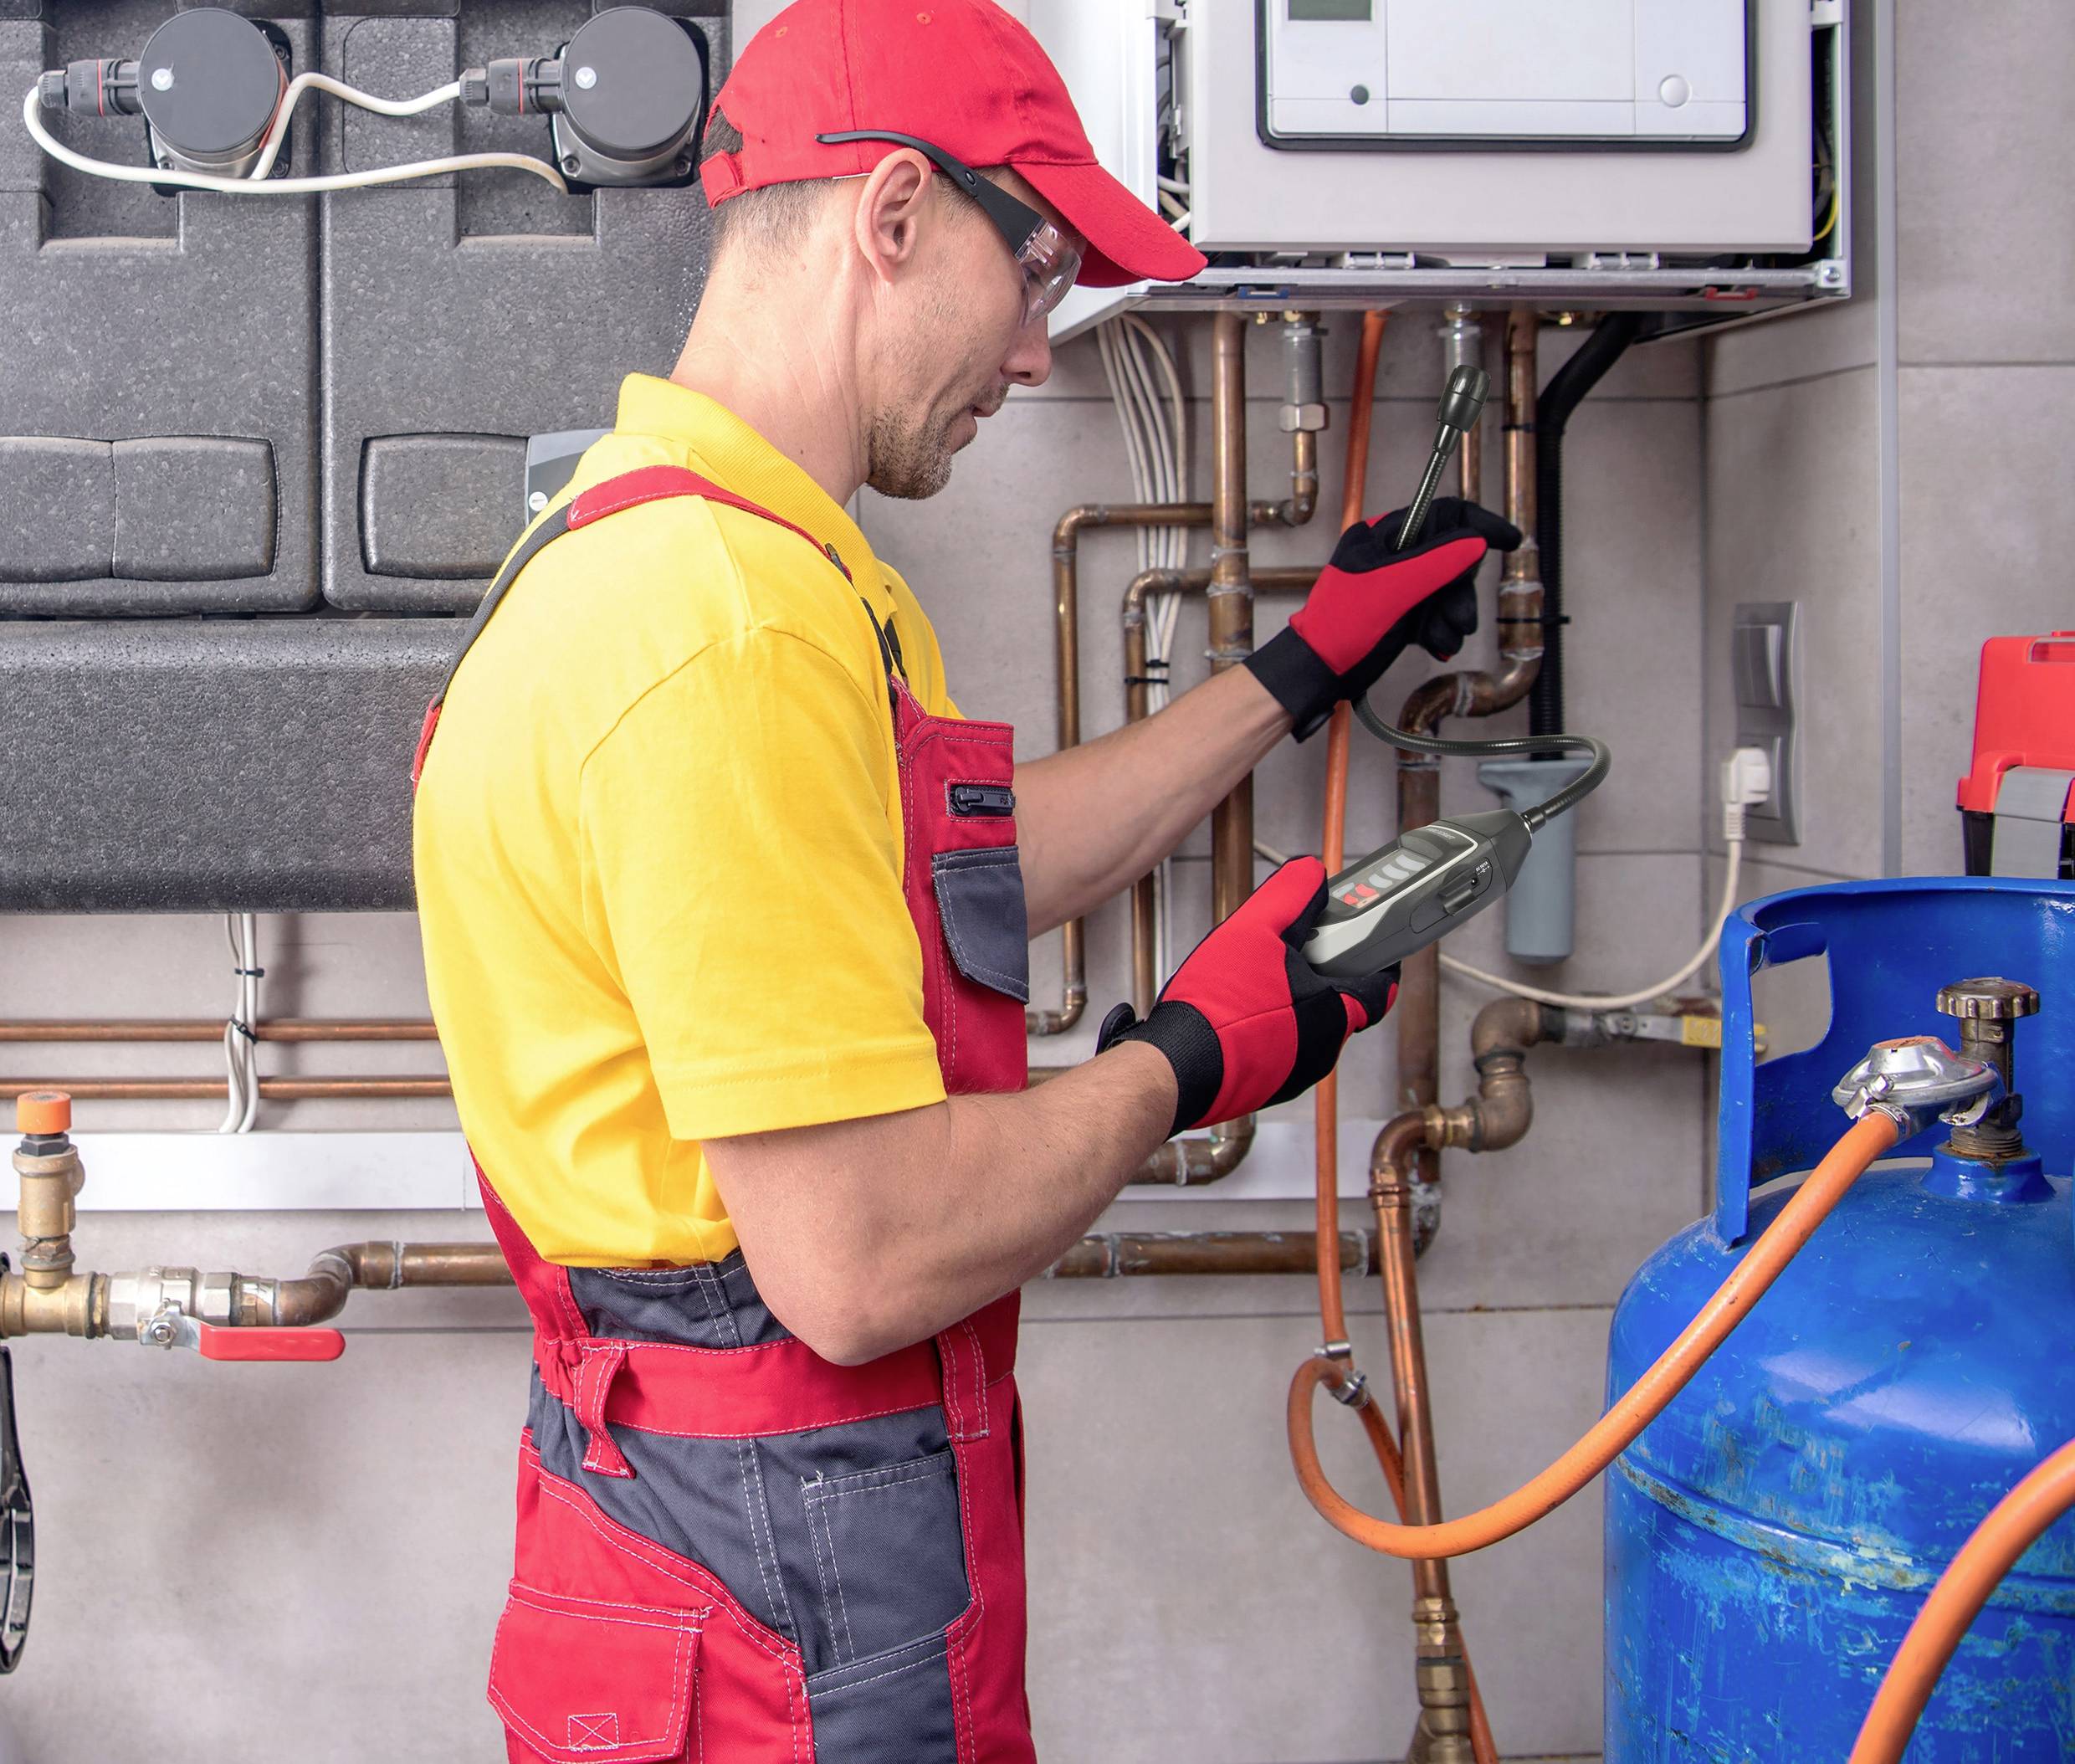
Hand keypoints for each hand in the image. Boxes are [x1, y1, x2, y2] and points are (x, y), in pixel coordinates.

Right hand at [1095, 857, 1397, 1135]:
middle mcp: (1322, 1052)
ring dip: (1289, 1001)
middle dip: (1320, 974)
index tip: (1363, 940)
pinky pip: (1276, 1048)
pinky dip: (1265, 1027)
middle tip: (1292, 950)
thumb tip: (1312, 874)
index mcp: (1334, 1014)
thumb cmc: (1217, 1007)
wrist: (1174, 1066)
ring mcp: (1293, 1074)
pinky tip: (1234, 1010)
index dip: (1375, 958)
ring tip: (1252, 979)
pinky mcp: (1264, 1086)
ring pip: (1306, 1027)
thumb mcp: (1255, 929)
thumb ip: (1291, 895)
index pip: (1380, 986)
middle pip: (1339, 1003)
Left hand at [1244, 497, 1523, 739]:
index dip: (1477, 526)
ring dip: (1450, 617)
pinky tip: (1434, 647)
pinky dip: (1440, 631)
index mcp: (1382, 536)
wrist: (1320, 672)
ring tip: (1438, 638)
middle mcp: (1392, 557)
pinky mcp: (1402, 613)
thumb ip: (1436, 562)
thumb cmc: (1341, 627)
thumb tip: (1476, 541)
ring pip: (1447, 590)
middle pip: (1451, 558)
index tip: (1509, 540)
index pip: (1441, 517)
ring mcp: (1398, 586)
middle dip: (1459, 591)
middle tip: (1458, 618)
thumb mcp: (1393, 589)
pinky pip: (1436, 613)